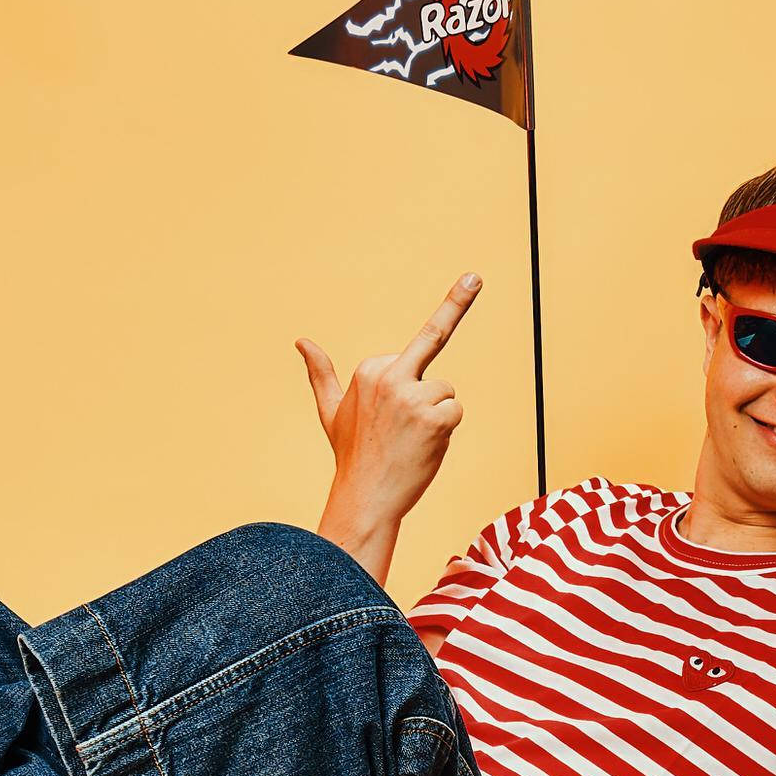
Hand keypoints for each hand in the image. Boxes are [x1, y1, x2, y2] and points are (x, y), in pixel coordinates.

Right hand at [297, 273, 481, 525]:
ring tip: (411, 442)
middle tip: (474, 277)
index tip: (400, 398)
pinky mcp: (434, 416)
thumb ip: (320, 374)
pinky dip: (446, 432)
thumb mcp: (331, 411)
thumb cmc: (352, 457)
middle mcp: (389, 375)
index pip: (410, 360)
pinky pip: (455, 411)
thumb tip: (301, 341)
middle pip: (433, 351)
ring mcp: (412, 395)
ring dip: (437, 419)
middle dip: (457, 302)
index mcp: (368, 368)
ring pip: (446, 392)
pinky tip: (423, 448)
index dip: (408, 391)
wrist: (365, 498)